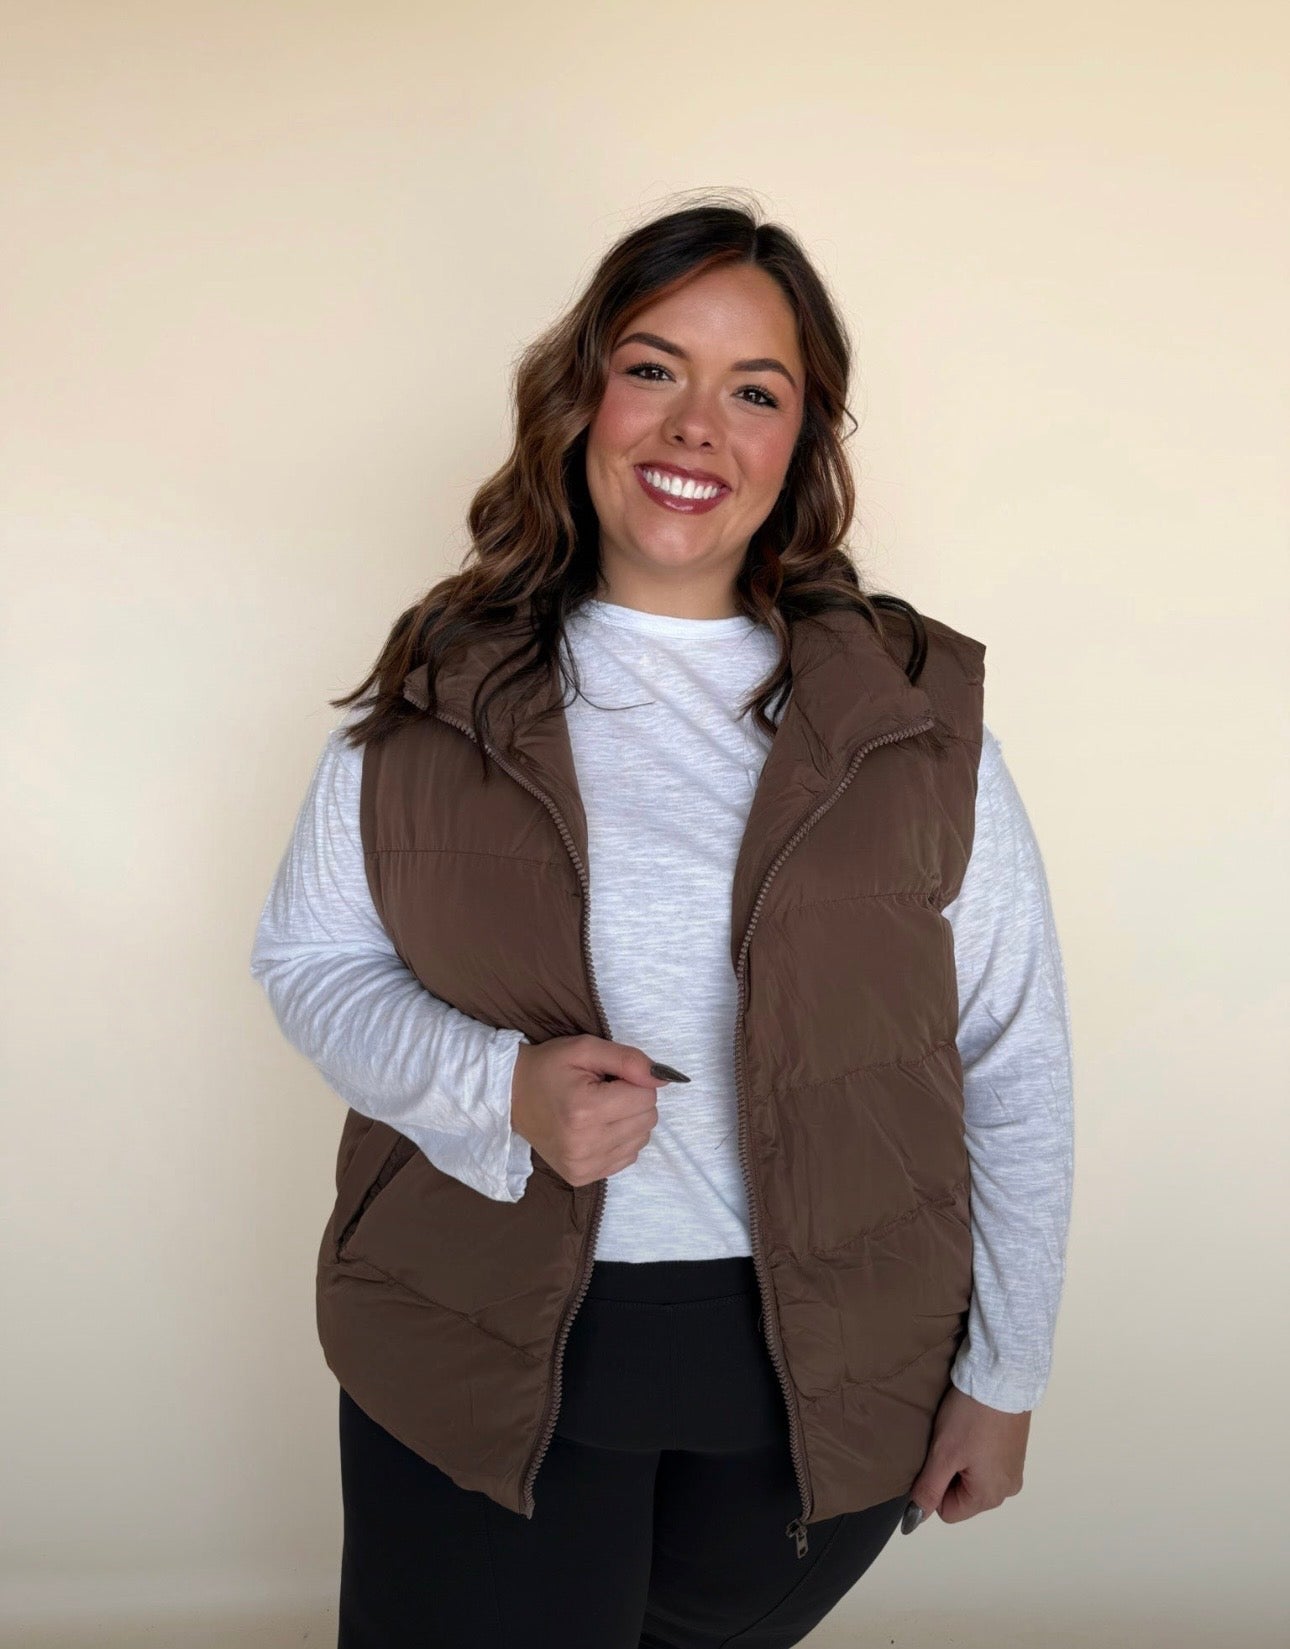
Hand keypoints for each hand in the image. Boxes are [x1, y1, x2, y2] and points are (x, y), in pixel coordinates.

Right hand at [510, 1034, 683, 1186]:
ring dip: (628, 1122)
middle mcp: (585, 1144)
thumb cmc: (548, 1068)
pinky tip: (596, 1128)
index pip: (647, 1096)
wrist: (510, 1097)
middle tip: (603, 1092)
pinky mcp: (581, 1177)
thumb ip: (628, 1060)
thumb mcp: (585, 1049)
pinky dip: (619, 1140)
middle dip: (633, 1101)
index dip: (633, 1081)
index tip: (608, 1078)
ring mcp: (583, 1165)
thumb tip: (664, 1078)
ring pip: (641, 1140)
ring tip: (598, 1110)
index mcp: (585, 1110)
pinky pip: (627, 1158)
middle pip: (647, 1120)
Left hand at [904, 1383, 1029, 1527]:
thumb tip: (916, 1520)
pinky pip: (988, 1463)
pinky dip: (977, 1449)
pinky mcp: (1016, 1451)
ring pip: (974, 1478)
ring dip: (963, 1459)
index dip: (935, 1486)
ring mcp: (1014, 1470)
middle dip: (951, 1472)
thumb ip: (928, 1489)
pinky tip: (975, 1428)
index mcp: (990, 1497)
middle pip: (963, 1496)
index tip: (939, 1457)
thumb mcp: (942, 1454)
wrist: (1001, 1376)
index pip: (948, 1511)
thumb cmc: (970, 1417)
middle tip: (951, 1442)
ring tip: (963, 1433)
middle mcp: (1007, 1490)